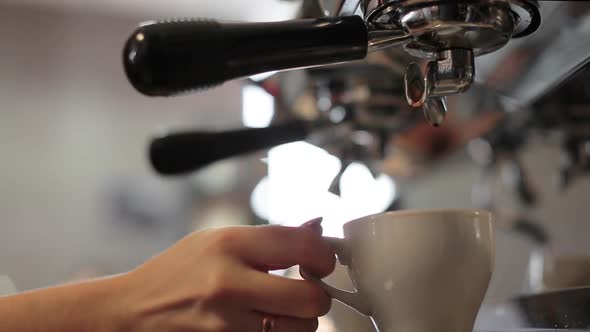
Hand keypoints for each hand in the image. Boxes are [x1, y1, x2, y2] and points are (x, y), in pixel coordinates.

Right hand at [119, 219, 334, 331]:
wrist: (132, 311)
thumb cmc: (176, 271)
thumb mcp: (218, 239)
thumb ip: (269, 238)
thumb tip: (317, 229)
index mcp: (230, 244)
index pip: (304, 246)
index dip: (324, 256)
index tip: (320, 262)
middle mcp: (229, 284)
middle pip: (311, 300)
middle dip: (316, 296)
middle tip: (305, 290)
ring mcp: (226, 324)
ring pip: (300, 330)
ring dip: (298, 321)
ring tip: (278, 309)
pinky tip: (261, 323)